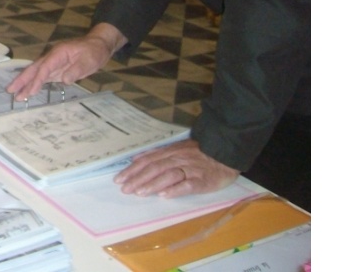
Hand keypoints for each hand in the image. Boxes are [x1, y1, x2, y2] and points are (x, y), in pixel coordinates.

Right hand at [6, 23, 126, 98]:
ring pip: (36, 73)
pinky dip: (34, 84)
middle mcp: (52, 58)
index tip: (30, 92)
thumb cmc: (94, 51)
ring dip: (25, 83)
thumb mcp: (89, 60)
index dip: (37, 80)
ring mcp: (53, 63)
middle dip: (22, 80)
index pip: (44, 68)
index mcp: (58, 53)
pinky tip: (28, 91)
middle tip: (10, 90)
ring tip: (15, 95)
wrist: (98, 45)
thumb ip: (76, 69)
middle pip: (34, 69)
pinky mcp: (56, 70)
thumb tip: (65, 80)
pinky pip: (42, 77)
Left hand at [115, 139, 239, 197]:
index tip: (119, 180)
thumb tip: (136, 159)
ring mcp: (190, 169)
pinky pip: (188, 184)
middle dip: (137, 179)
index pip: (147, 161)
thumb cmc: (199, 153)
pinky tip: (165, 195)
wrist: (225, 153)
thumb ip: (157, 154)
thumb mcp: (176, 149)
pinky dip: (176, 189)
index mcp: (169, 152)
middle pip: (154, 168)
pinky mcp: (202, 180)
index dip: (132, 170)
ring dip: (153, 184)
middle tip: (125, 189)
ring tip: (140, 193)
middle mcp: (177, 159)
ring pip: (168, 175)